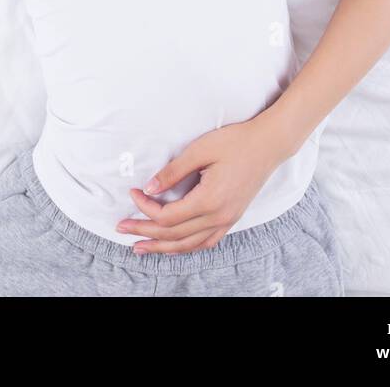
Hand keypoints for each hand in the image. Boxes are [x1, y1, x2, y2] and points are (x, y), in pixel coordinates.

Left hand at [114, 115, 288, 253]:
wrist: (268, 144)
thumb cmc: (235, 142)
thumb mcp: (200, 150)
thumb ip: (173, 171)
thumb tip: (149, 188)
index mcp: (209, 200)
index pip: (168, 216)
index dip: (145, 208)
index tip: (133, 192)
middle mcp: (219, 217)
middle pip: (174, 234)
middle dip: (145, 232)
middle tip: (121, 228)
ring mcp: (227, 220)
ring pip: (189, 244)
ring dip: (162, 247)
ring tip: (141, 248)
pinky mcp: (231, 218)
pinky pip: (205, 242)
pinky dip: (186, 247)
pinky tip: (174, 246)